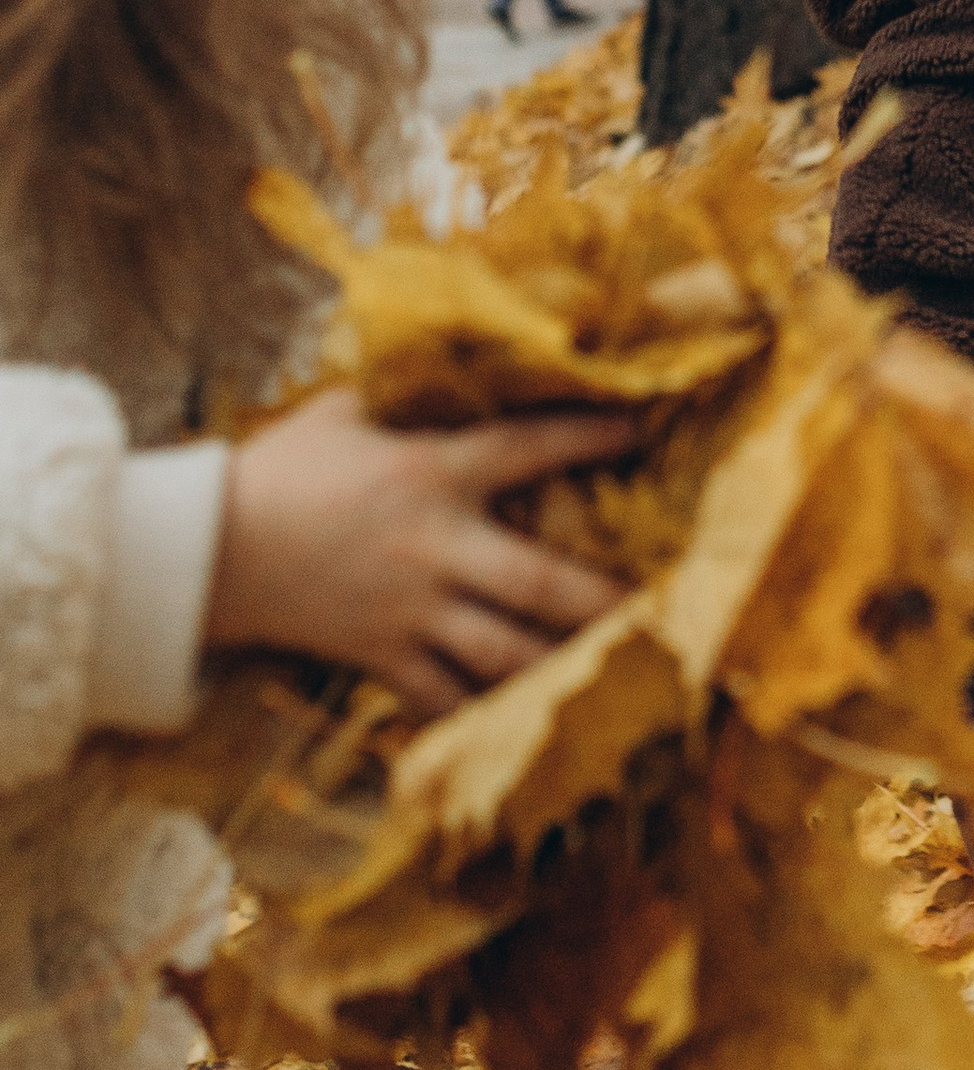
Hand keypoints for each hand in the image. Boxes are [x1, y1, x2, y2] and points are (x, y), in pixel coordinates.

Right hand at [205, 388, 635, 716]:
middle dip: (610, 599)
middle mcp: (434, 547)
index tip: (645, 425)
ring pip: (507, 653)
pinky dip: (489, 713)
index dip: (591, 434)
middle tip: (672, 606)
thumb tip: (455, 344)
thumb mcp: (345, 412)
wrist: (204, 551)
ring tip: (625, 674)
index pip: (528, 448)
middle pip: (543, 583)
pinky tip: (534, 726)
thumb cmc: (280, 471)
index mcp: (430, 475)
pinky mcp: (382, 658)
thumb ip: (409, 393)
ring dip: (568, 666)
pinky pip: (447, 698)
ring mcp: (410, 611)